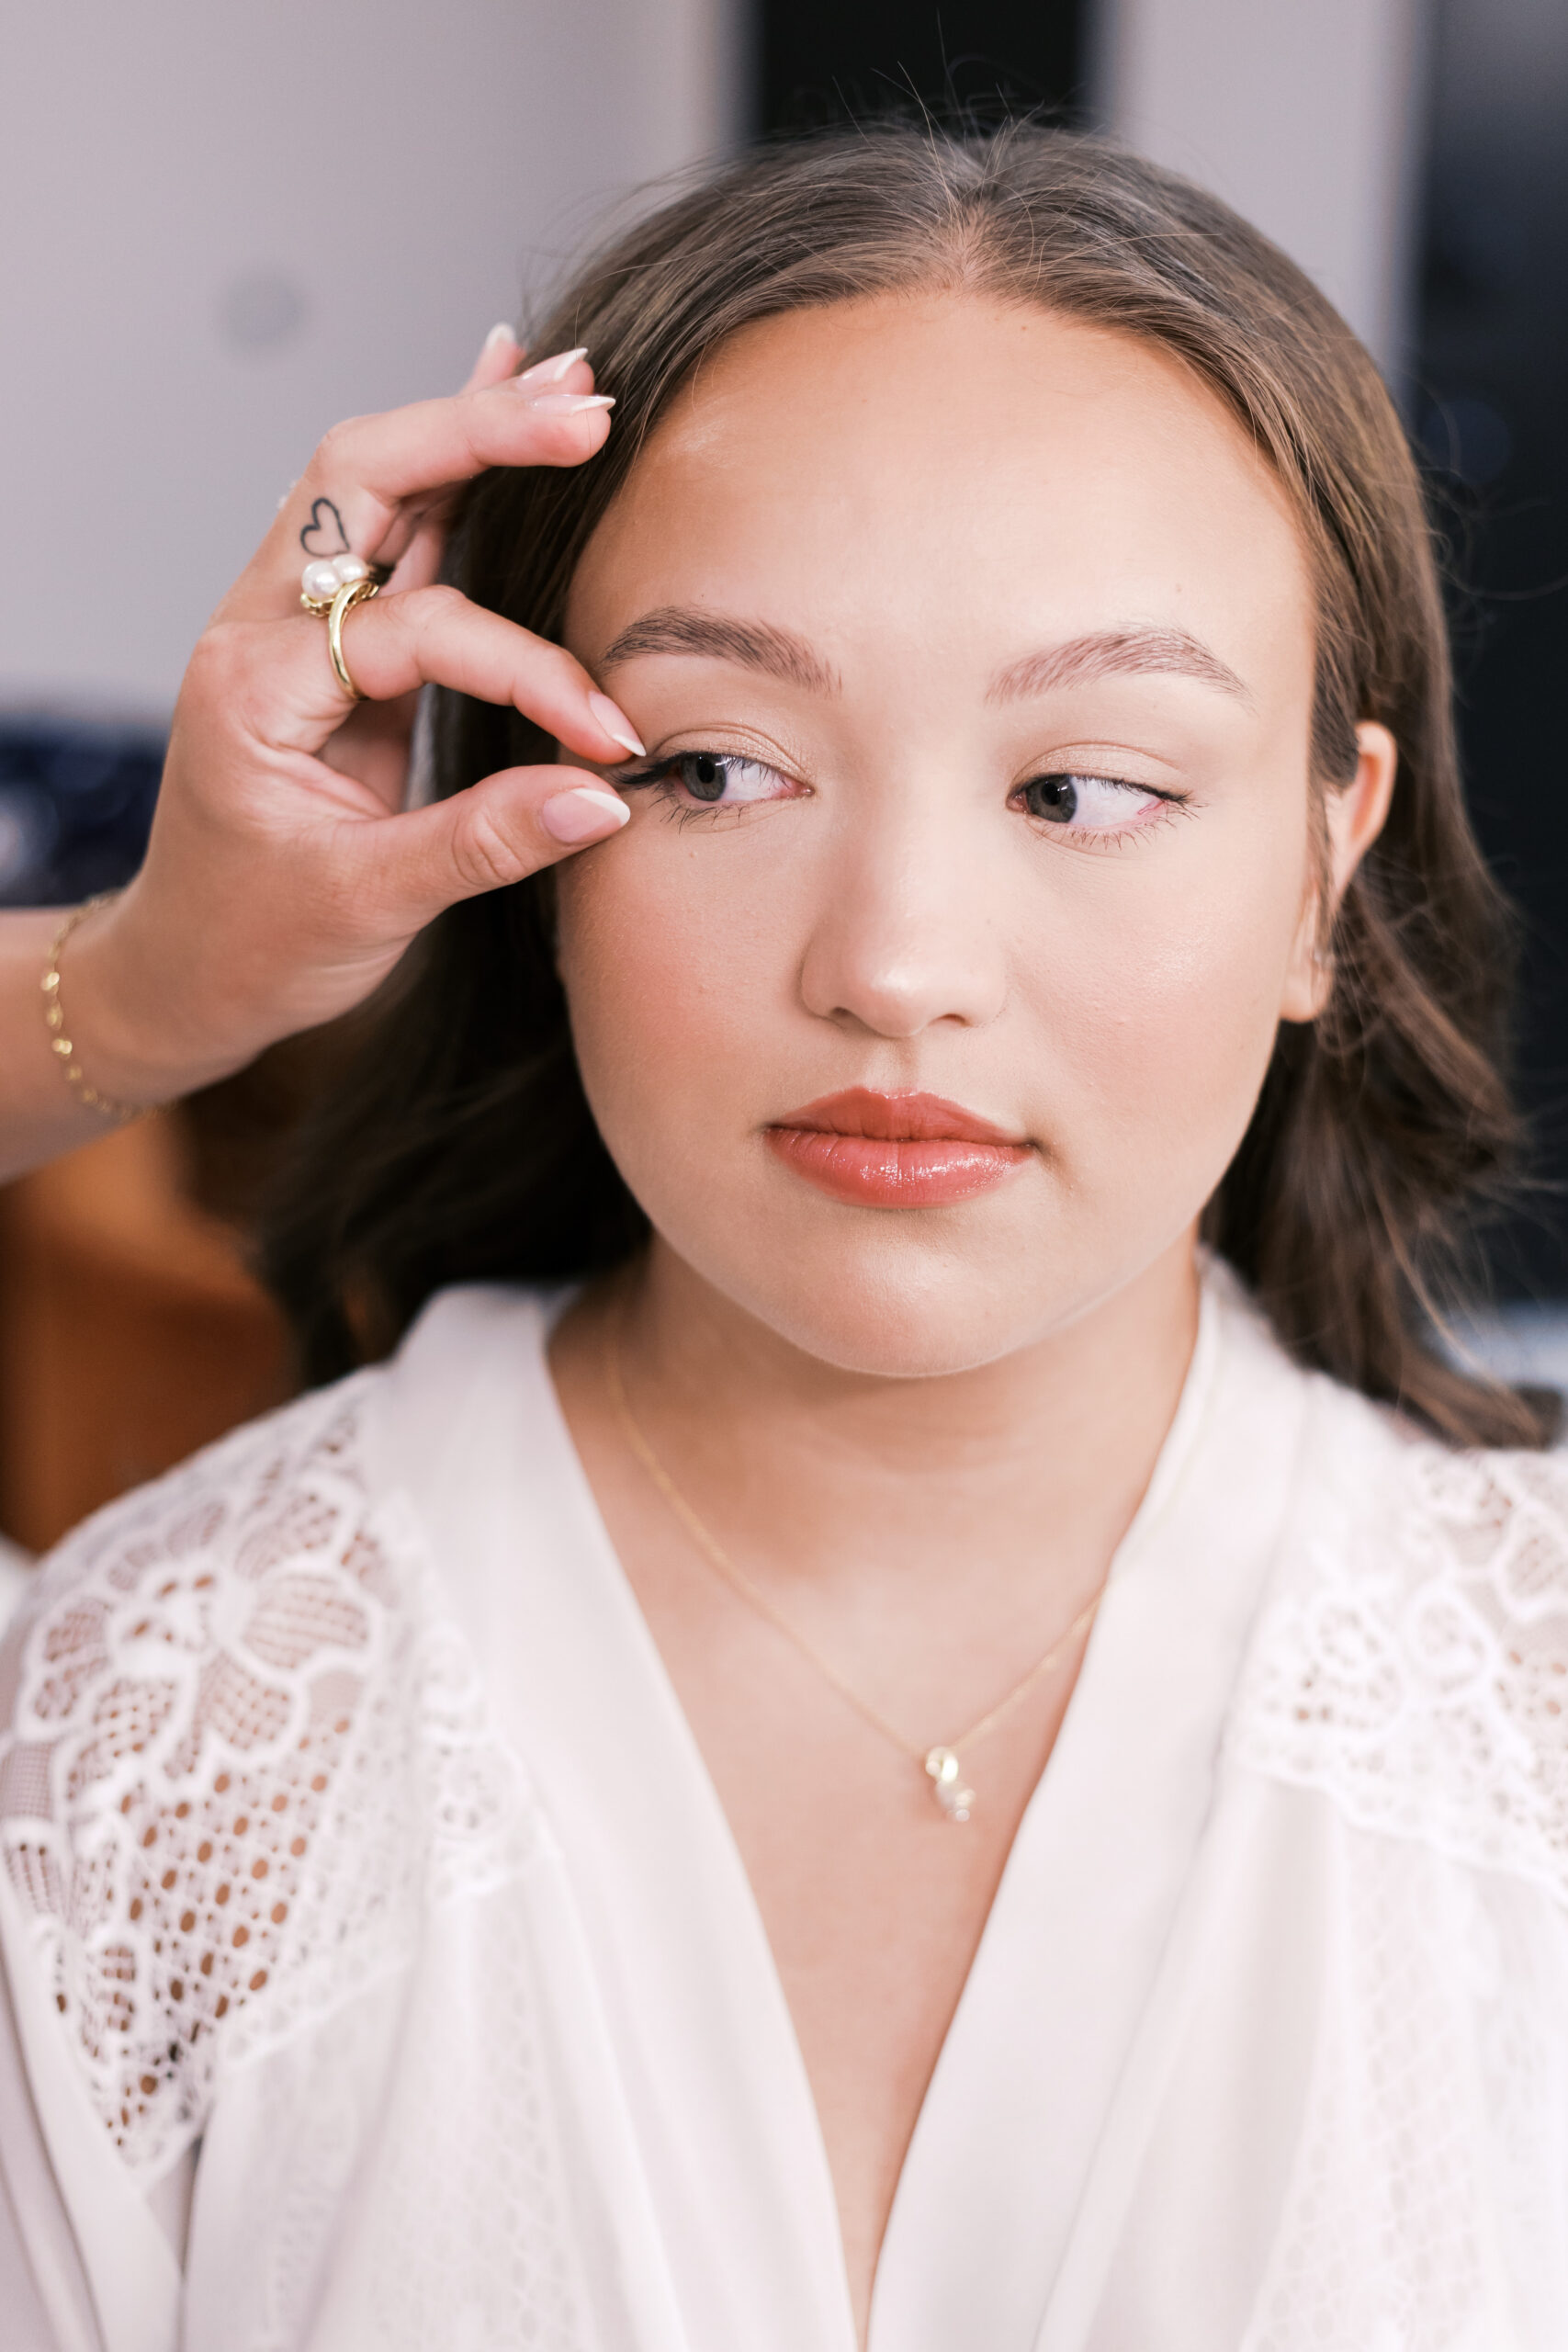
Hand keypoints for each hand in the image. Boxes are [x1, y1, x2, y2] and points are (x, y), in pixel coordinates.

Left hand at [60, 326, 640, 1104]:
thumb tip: (602, 798)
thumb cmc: (253, 944)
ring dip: (473, 429)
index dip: (526, 674)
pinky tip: (502, 407)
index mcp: (255, 686)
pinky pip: (397, 533)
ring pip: (377, 485)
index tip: (607, 738)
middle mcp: (261, 629)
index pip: (417, 631)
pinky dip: (457, 474)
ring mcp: (293, 624)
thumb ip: (486, 844)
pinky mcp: (334, 643)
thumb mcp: (369, 907)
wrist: (186, 971)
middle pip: (363, 476)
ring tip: (569, 383)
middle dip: (477, 434)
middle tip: (584, 412)